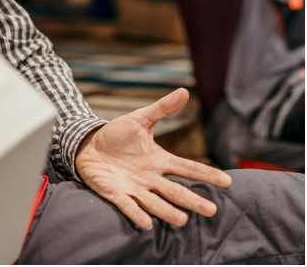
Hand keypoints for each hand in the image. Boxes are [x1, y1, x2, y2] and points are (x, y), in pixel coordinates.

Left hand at [75, 88, 231, 229]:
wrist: (88, 145)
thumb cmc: (116, 135)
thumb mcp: (140, 119)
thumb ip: (162, 109)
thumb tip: (184, 92)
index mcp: (160, 161)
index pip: (188, 168)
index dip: (206, 174)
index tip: (227, 181)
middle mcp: (151, 178)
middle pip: (176, 191)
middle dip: (192, 201)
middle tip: (212, 211)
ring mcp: (135, 188)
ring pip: (155, 203)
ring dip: (167, 212)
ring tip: (183, 220)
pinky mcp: (116, 194)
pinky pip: (128, 206)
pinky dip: (136, 214)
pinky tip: (146, 224)